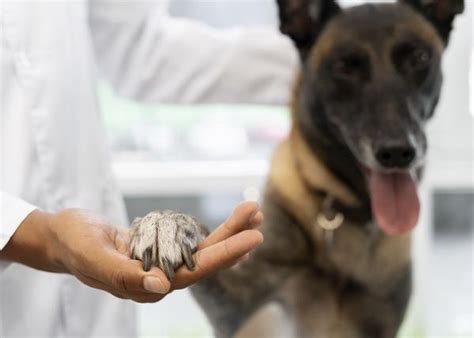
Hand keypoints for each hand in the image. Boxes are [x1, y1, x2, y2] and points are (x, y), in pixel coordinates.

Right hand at [1, 202, 262, 302]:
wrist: (63, 235)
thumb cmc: (72, 245)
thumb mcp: (91, 256)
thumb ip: (124, 275)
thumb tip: (163, 287)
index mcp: (145, 286)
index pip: (193, 272)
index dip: (223, 256)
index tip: (252, 238)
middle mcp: (159, 278)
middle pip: (204, 259)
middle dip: (233, 239)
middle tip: (258, 217)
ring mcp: (161, 262)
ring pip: (202, 248)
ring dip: (228, 229)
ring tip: (252, 210)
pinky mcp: (161, 248)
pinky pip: (191, 239)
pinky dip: (211, 228)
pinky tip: (232, 220)